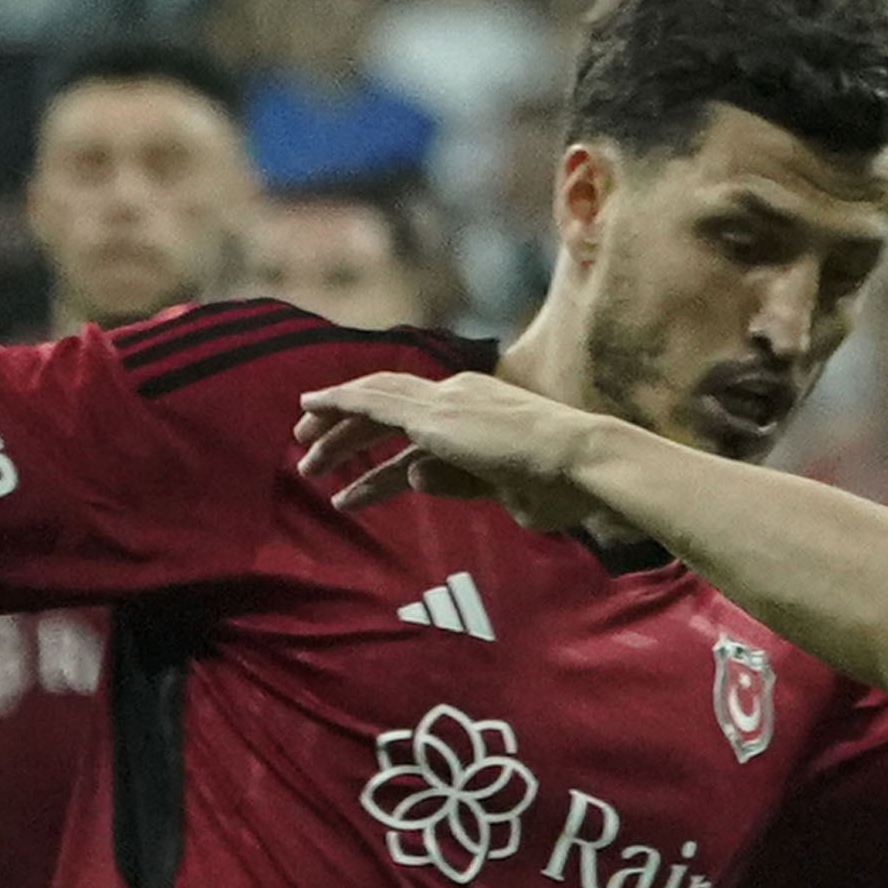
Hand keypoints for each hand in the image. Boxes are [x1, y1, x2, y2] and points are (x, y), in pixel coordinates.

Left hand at [292, 366, 631, 531]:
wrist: (581, 461)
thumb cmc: (562, 485)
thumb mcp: (502, 489)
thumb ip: (456, 482)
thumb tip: (409, 477)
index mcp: (482, 412)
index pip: (420, 424)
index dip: (385, 438)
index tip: (361, 456)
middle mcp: (459, 397)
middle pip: (390, 408)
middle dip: (348, 428)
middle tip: (310, 447)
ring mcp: (445, 403)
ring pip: (374, 405)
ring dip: (336, 431)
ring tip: (305, 459)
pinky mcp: (432, 415)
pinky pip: (373, 404)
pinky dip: (339, 407)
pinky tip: (312, 418)